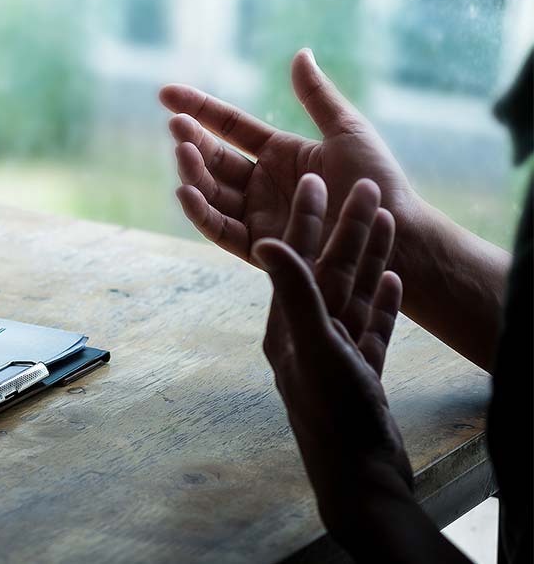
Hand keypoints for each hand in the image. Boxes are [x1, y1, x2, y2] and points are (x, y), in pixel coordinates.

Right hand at [161, 49, 418, 266]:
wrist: (394, 234)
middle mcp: (262, 185)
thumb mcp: (348, 131)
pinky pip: (220, 230)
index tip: (167, 94)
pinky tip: (186, 191)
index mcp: (280, 155)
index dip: (199, 109)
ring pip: (210, 192)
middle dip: (191, 141)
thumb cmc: (377, 184)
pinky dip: (200, 213)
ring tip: (182, 152)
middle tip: (177, 126)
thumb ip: (317, 96)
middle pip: (214, 159)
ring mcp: (257, 216)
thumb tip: (300, 54)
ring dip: (192, 172)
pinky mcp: (258, 248)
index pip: (230, 128)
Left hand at [253, 174, 414, 542]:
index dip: (306, 219)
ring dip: (368, 255)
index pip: (294, 261)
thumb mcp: (311, 349)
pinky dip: (383, 300)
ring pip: (352, 293)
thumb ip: (293, 296)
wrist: (362, 478)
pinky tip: (394, 278)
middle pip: (328, 270)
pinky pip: (372, 326)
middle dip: (344, 228)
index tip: (314, 180)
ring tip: (384, 218)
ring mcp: (334, 356)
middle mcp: (304, 338)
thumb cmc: (334, 418)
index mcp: (284, 328)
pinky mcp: (361, 375)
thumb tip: (264, 244)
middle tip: (364, 186)